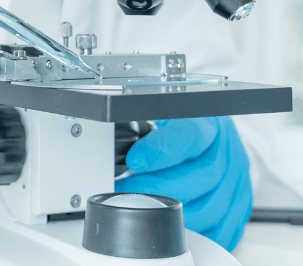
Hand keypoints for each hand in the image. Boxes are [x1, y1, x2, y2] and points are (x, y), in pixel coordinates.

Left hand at [115, 117, 251, 250]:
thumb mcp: (163, 116)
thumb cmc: (184, 128)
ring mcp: (237, 181)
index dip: (162, 150)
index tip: (135, 160)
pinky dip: (196, 233)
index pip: (191, 134)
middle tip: (129, 192)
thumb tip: (110, 140)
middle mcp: (228, 152)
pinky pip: (223, 229)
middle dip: (160, 188)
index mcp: (209, 124)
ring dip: (174, 216)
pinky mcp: (238, 206)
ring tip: (142, 211)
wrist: (214, 138)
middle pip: (204, 176)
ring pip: (213, 208)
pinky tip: (170, 229)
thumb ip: (143, 125)